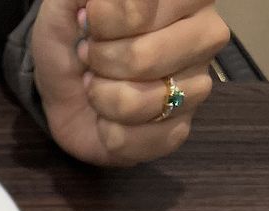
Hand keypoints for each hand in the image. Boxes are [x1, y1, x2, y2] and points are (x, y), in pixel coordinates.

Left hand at [32, 0, 230, 166]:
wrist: (62, 88)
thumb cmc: (74, 34)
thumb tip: (117, 3)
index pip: (140, 9)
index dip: (102, 22)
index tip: (89, 21)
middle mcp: (205, 34)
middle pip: (144, 58)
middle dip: (100, 61)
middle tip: (91, 56)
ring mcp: (197, 86)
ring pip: (140, 102)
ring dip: (101, 97)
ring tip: (98, 84)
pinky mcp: (179, 130)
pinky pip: (138, 140)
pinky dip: (107, 132)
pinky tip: (107, 118)